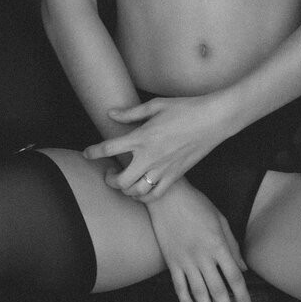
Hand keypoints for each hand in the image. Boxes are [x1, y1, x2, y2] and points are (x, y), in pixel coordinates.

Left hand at [83, 93, 230, 199]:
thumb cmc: (185, 108)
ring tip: (124, 182)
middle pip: (120, 180)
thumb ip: (131, 113)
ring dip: (125, 190)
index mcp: (143, 137)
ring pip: (136, 192)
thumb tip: (111, 114)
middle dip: (109, 179)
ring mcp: (163, 169)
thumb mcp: (156, 105)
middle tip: (109, 172)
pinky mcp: (176, 176)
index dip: (94, 152)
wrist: (213, 120)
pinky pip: (154, 195)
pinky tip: (141, 188)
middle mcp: (150, 157)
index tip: (87, 153)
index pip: (109, 148)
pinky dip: (144, 196)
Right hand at [146, 178, 252, 301]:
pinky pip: (179, 287)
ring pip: (199, 294)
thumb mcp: (220, 219)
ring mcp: (185, 260)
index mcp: (218, 244)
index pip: (234, 277)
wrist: (167, 196)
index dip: (243, 297)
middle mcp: (203, 256)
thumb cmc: (197, 204)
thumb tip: (243, 269)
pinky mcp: (171, 261)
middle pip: (219, 291)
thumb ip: (232, 245)